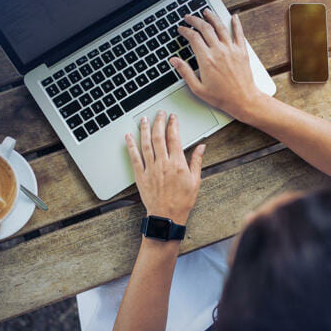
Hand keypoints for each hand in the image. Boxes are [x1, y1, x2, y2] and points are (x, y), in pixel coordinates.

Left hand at [126, 111, 205, 225]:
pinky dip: (131, 145)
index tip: (173, 118)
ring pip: (146, 144)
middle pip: (159, 137)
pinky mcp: (140, 176)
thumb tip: (202, 147)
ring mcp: (150, 169)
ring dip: (144, 129)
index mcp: (177, 164)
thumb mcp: (195, 181)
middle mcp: (163, 164)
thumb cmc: (182, 201)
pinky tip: (129, 136)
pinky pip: (134, 157)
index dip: (173, 125)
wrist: (167, 216)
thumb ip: (197, 161)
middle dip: (159, 122)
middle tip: (159, 113)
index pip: (175, 138)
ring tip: (144, 119)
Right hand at [170, 10, 264, 121]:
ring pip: (220, 27)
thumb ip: (185, 72)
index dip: (185, 31)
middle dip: (195, 20)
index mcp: (206, 60)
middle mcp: (219, 51)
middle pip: (205, 28)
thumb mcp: (198, 88)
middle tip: (189, 17)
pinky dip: (236, 23)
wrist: (243, 100)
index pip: (193, 38)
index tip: (181, 29)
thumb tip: (174, 60)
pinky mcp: (242, 51)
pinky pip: (239, 33)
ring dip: (212, 17)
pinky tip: (234, 17)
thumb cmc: (221, 97)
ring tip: (206, 11)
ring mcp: (231, 50)